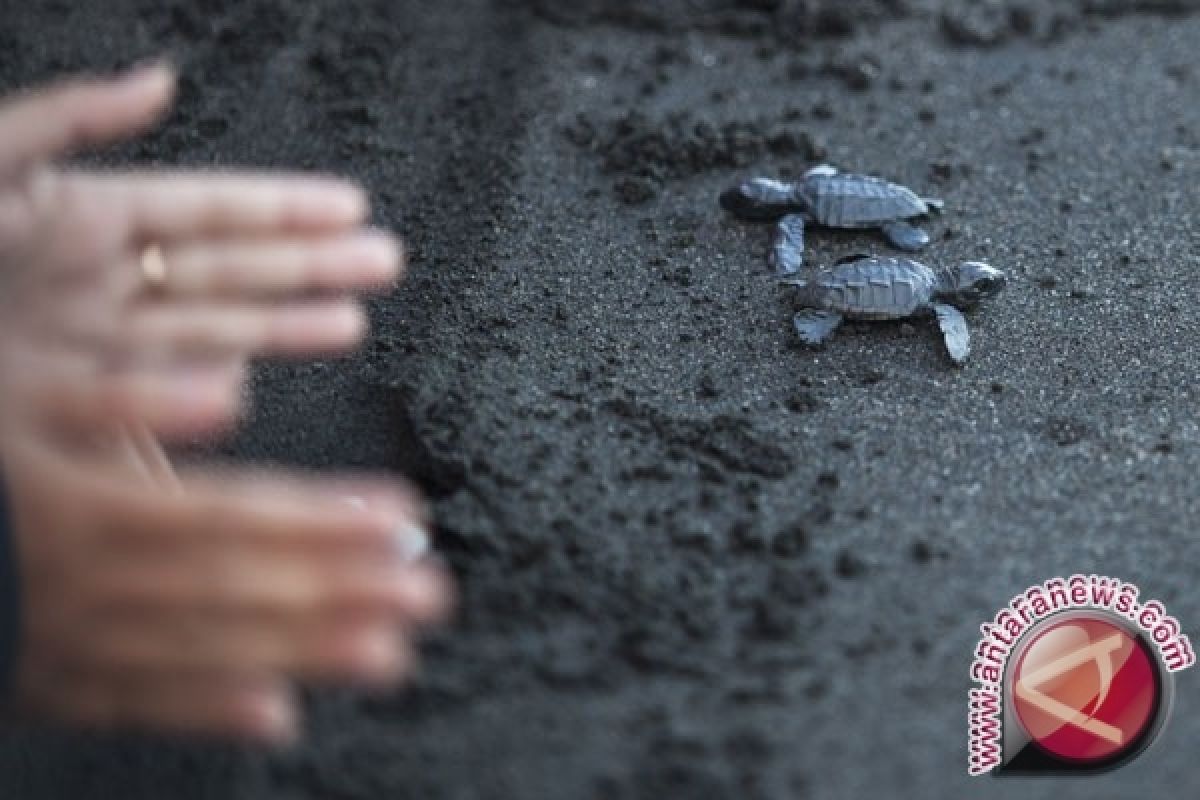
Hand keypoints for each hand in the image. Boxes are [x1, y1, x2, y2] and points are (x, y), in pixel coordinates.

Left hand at [0, 64, 401, 440]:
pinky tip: (254, 378)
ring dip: (286, 323)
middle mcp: (104, 278)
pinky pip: (160, 386)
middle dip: (312, 265)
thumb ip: (69, 118)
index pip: (212, 210)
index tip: (349, 207)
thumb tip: (158, 82)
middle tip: (381, 261)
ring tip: (350, 318)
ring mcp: (97, 340)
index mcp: (87, 216)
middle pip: (233, 269)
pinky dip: (212, 384)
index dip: (285, 208)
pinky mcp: (79, 396)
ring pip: (213, 328)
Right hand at [2, 428, 450, 741]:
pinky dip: (206, 713)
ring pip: (204, 651)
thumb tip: (224, 389)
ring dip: (302, 653)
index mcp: (87, 505)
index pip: (233, 514)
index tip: (401, 518)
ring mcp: (72, 642)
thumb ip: (116, 394)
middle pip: (239, 587)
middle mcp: (91, 581)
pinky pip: (135, 705)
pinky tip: (276, 719)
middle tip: (428, 592)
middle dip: (341, 589)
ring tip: (388, 655)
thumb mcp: (18, 398)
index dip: (323, 519)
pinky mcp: (51, 682)